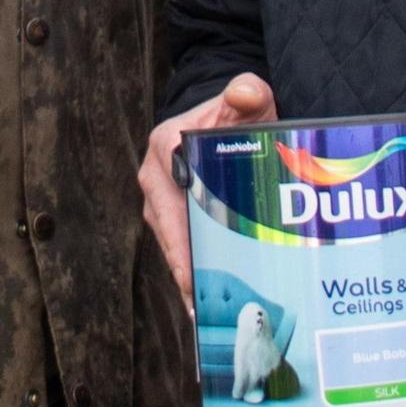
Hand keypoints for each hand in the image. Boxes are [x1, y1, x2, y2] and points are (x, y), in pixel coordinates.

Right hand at [132, 73, 274, 305]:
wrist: (224, 116)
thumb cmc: (234, 111)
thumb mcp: (247, 98)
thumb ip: (248, 92)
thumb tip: (247, 93)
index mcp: (166, 147)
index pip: (169, 197)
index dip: (179, 235)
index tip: (191, 266)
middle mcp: (157, 177)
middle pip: (168, 229)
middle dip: (183, 267)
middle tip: (200, 304)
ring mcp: (163, 199)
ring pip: (172, 243)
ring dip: (187, 275)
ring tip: (204, 314)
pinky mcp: (173, 215)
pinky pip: (180, 245)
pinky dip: (191, 271)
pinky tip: (205, 302)